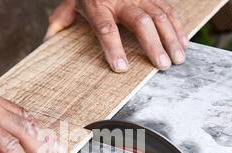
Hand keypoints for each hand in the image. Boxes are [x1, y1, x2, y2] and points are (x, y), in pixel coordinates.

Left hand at [45, 0, 188, 71]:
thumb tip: (47, 41)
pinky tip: (183, 43)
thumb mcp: (70, 3)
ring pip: (160, 15)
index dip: (113, 48)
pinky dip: (177, 27)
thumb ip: (60, 21)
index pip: (106, 28)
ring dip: (171, 38)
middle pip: (140, 22)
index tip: (121, 68)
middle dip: (152, 45)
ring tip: (178, 59)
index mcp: (98, 4)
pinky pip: (169, 9)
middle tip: (161, 65)